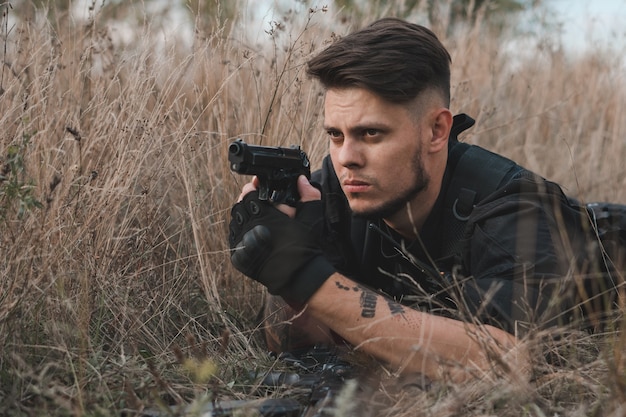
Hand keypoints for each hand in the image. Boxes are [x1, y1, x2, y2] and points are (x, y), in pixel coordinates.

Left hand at [228, 176, 334, 305]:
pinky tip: (251, 234)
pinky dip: (240, 234)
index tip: (257, 189)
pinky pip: (233, 240)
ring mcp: (242, 242)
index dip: (252, 190)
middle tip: (255, 204)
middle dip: (246, 203)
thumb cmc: (305, 246)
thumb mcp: (311, 218)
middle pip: (239, 207)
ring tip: (254, 220)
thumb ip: (309, 195)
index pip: (248, 194)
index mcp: (263, 214)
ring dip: (242, 219)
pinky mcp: (239, 256)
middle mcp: (249, 226)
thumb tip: (302, 180)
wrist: (299, 276)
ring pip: (234, 223)